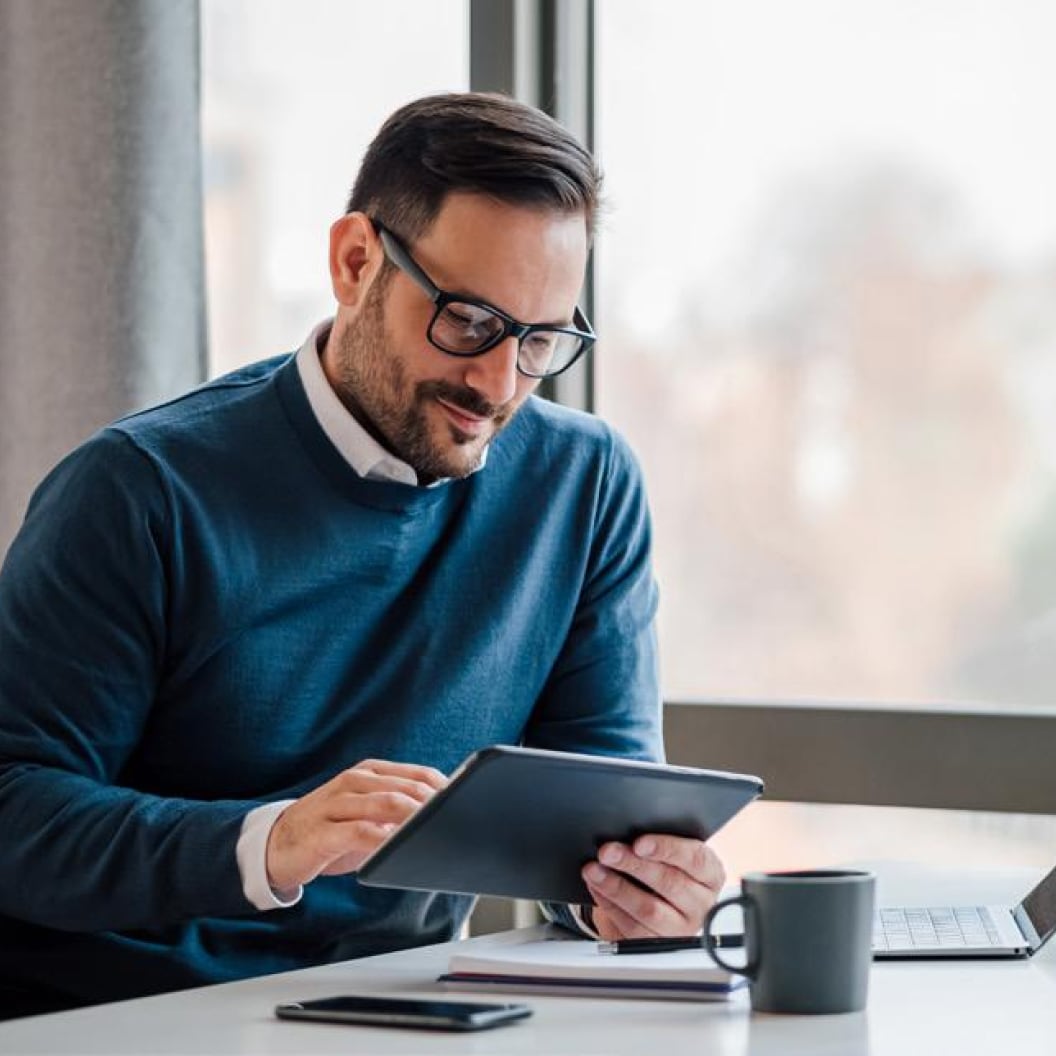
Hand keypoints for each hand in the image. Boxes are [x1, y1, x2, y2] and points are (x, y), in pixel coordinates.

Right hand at [266, 759, 446, 892]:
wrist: (275, 845)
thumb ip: (397, 812)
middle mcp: (354, 781)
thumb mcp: (366, 815)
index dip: (445, 790)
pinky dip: (383, 840)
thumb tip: (442, 821)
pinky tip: (398, 848)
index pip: (418, 774)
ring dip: (414, 818)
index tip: (468, 805)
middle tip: (458, 820)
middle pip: (406, 787)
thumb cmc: (331, 831)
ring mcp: (336, 803)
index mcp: (370, 772)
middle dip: (435, 804)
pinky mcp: (322, 832)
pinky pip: (359, 832)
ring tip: (436, 831)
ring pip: (385, 804)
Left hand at [581, 835, 725, 939]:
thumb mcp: (672, 854)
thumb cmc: (668, 870)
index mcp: (710, 874)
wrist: (661, 906)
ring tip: (594, 870)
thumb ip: (659, 844)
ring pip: (649, 909)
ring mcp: (681, 928)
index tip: (639, 842)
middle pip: (669, 883)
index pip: (695, 859)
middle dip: (633, 865)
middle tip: (608, 852)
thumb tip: (627, 831)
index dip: (667, 849)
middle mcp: (700, 903)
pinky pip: (632, 927)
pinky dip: (610, 904)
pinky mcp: (658, 945)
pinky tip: (598, 888)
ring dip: (616, 887)